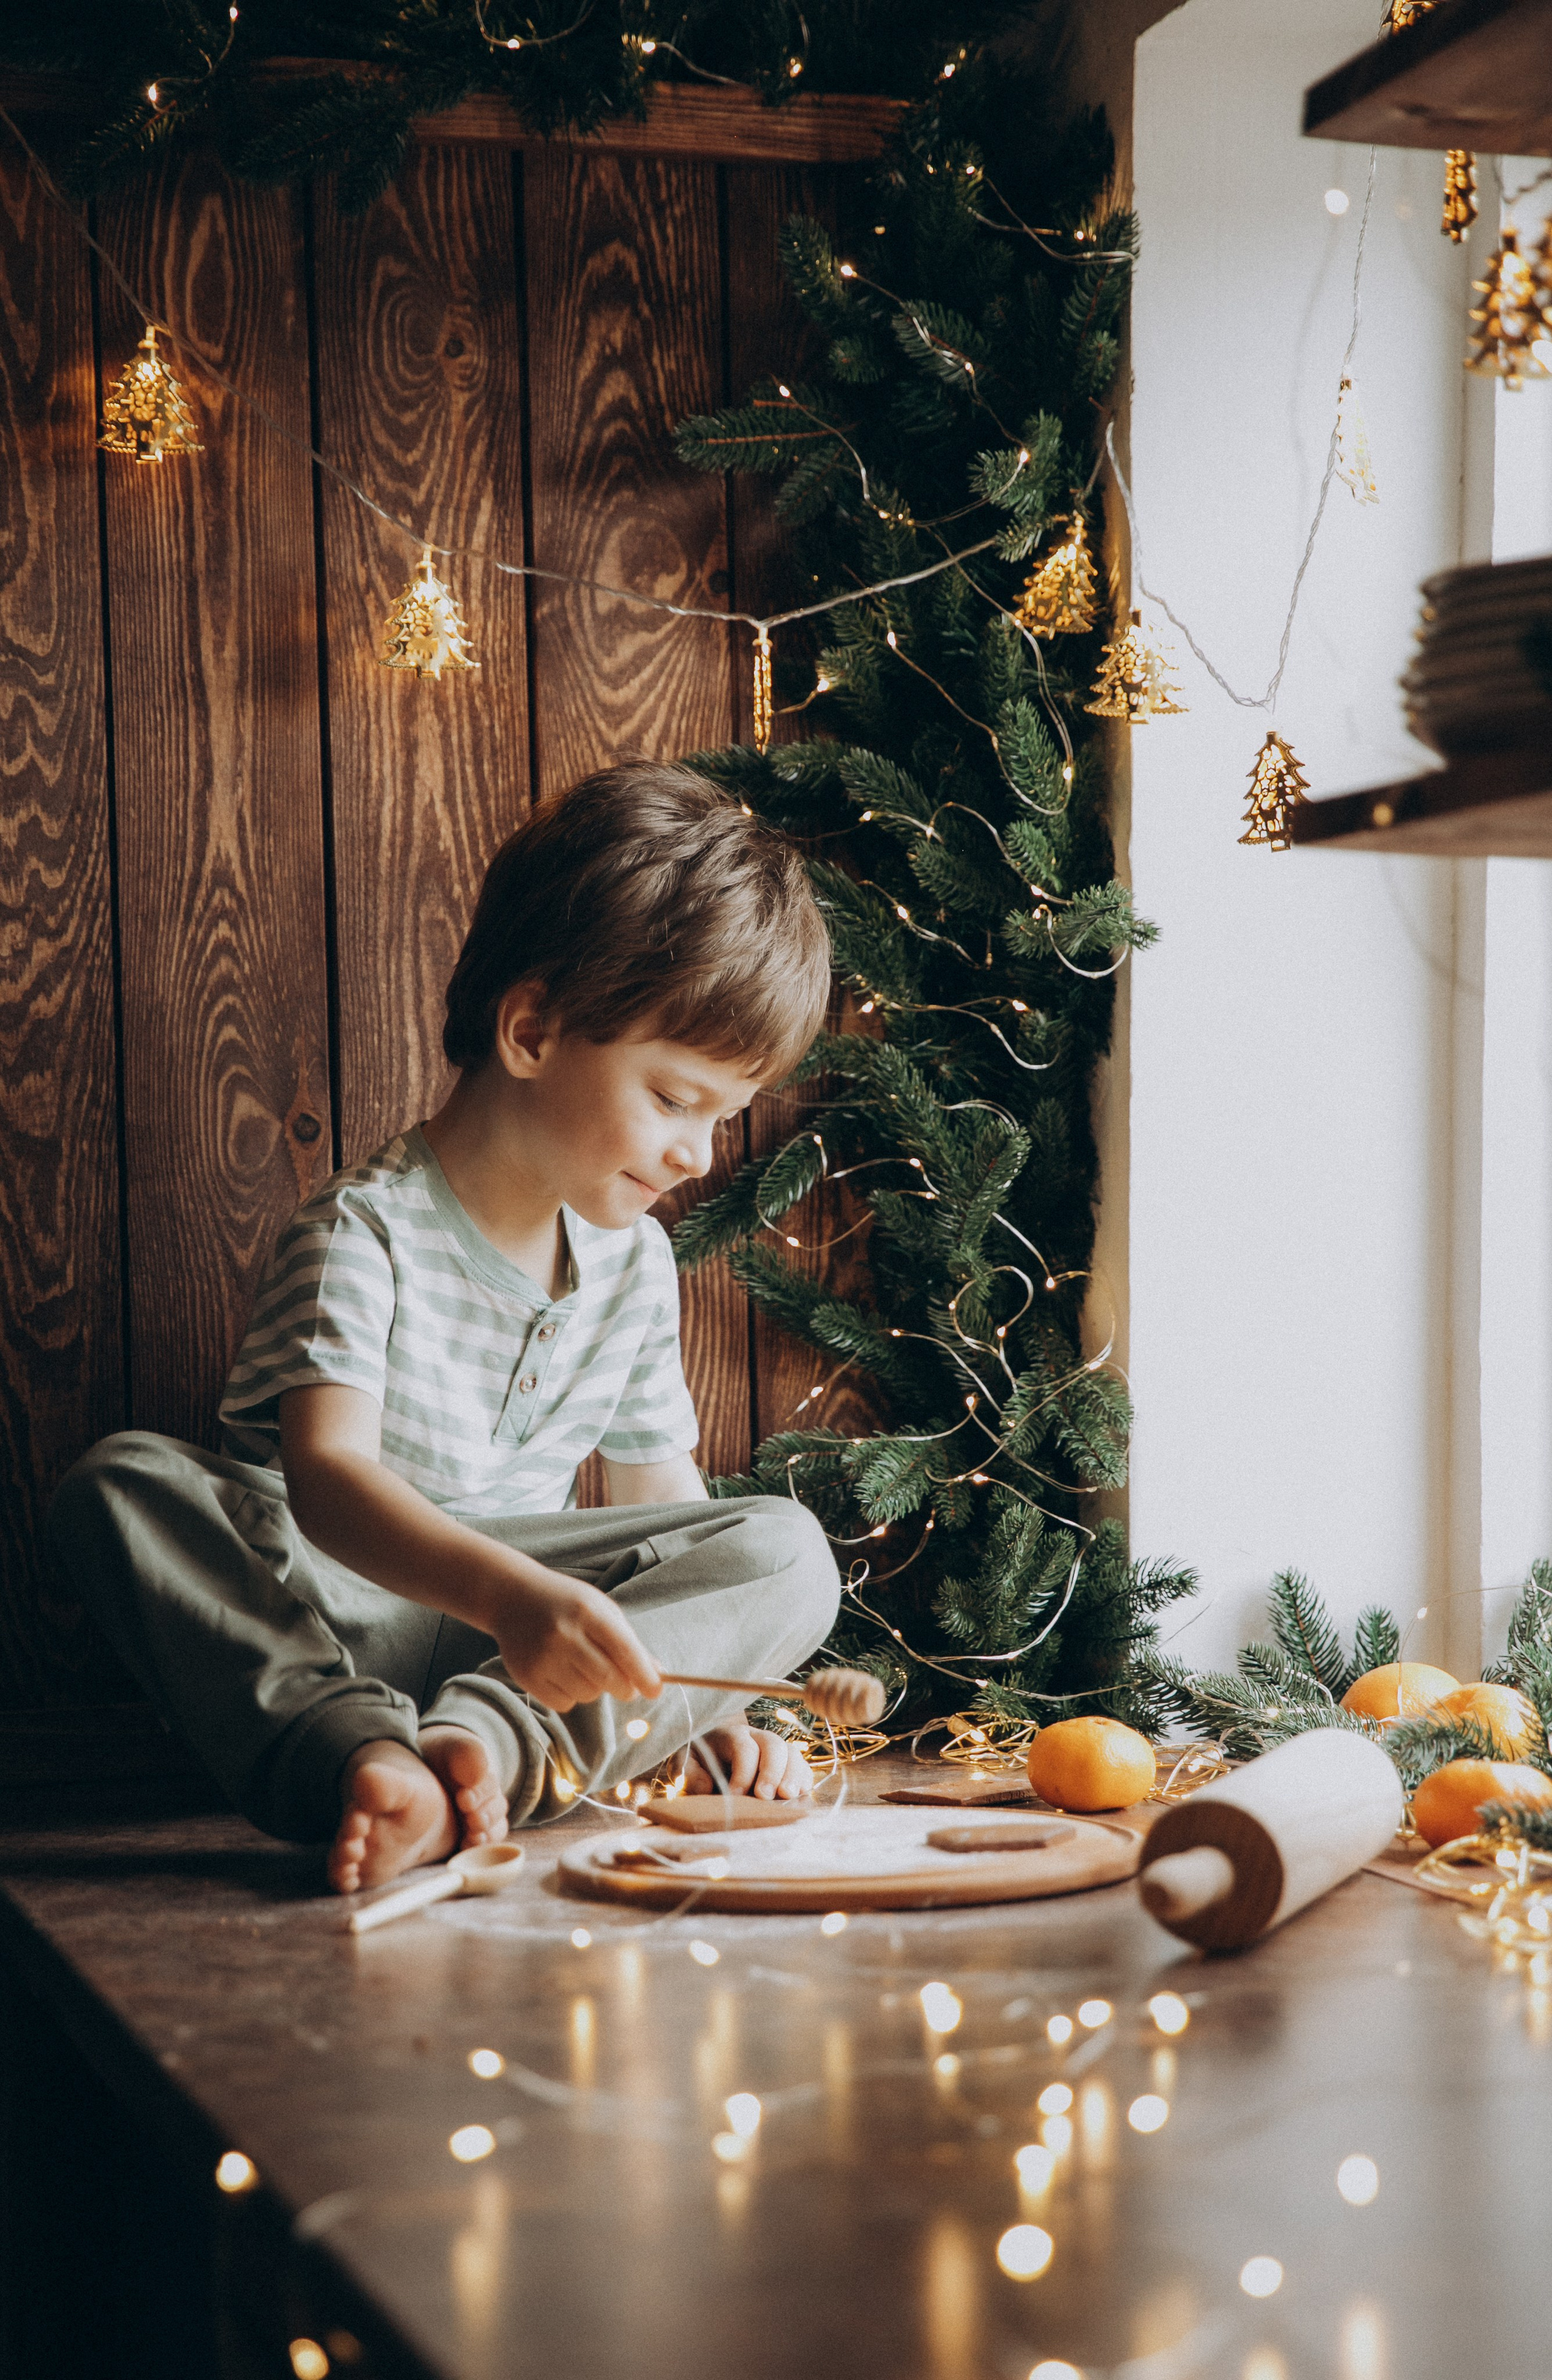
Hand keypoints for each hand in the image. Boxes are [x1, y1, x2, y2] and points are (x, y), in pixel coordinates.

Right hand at [493, 1561, 660, 1712]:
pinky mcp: (526, 1676)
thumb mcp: (600, 1609)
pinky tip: (563, 1672)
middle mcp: (564, 1634)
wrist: (512, 1596)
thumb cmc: (566, 1603)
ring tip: (583, 1666)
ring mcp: (542, 1656)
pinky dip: (571, 1695)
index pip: (625, 1650)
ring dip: (595, 1688)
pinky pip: (564, 1704)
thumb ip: (628, 1641)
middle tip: (627, 1687)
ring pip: (588, 1695)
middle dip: (625, 1688)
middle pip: (609, 1678)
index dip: (644, 1675)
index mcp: (588, 1611)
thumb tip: (658, 1676)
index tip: (656, 1691)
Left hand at [685, 1724, 812, 1800]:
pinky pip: (803, 1768)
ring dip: (793, 1775)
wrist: (714, 1754)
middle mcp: (757, 1737)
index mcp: (731, 1735)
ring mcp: (776, 1750)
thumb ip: (689, 1772)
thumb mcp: (686, 1762)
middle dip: (771, 1771)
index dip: (743, 1771)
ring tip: (788, 1797)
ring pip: (792, 1754)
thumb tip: (707, 1786)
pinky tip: (800, 1797)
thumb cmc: (701, 1761)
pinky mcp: (788, 1765)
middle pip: (773, 1745)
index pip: (744, 1746)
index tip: (734, 1796)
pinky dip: (804, 1781)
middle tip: (765, 1796)